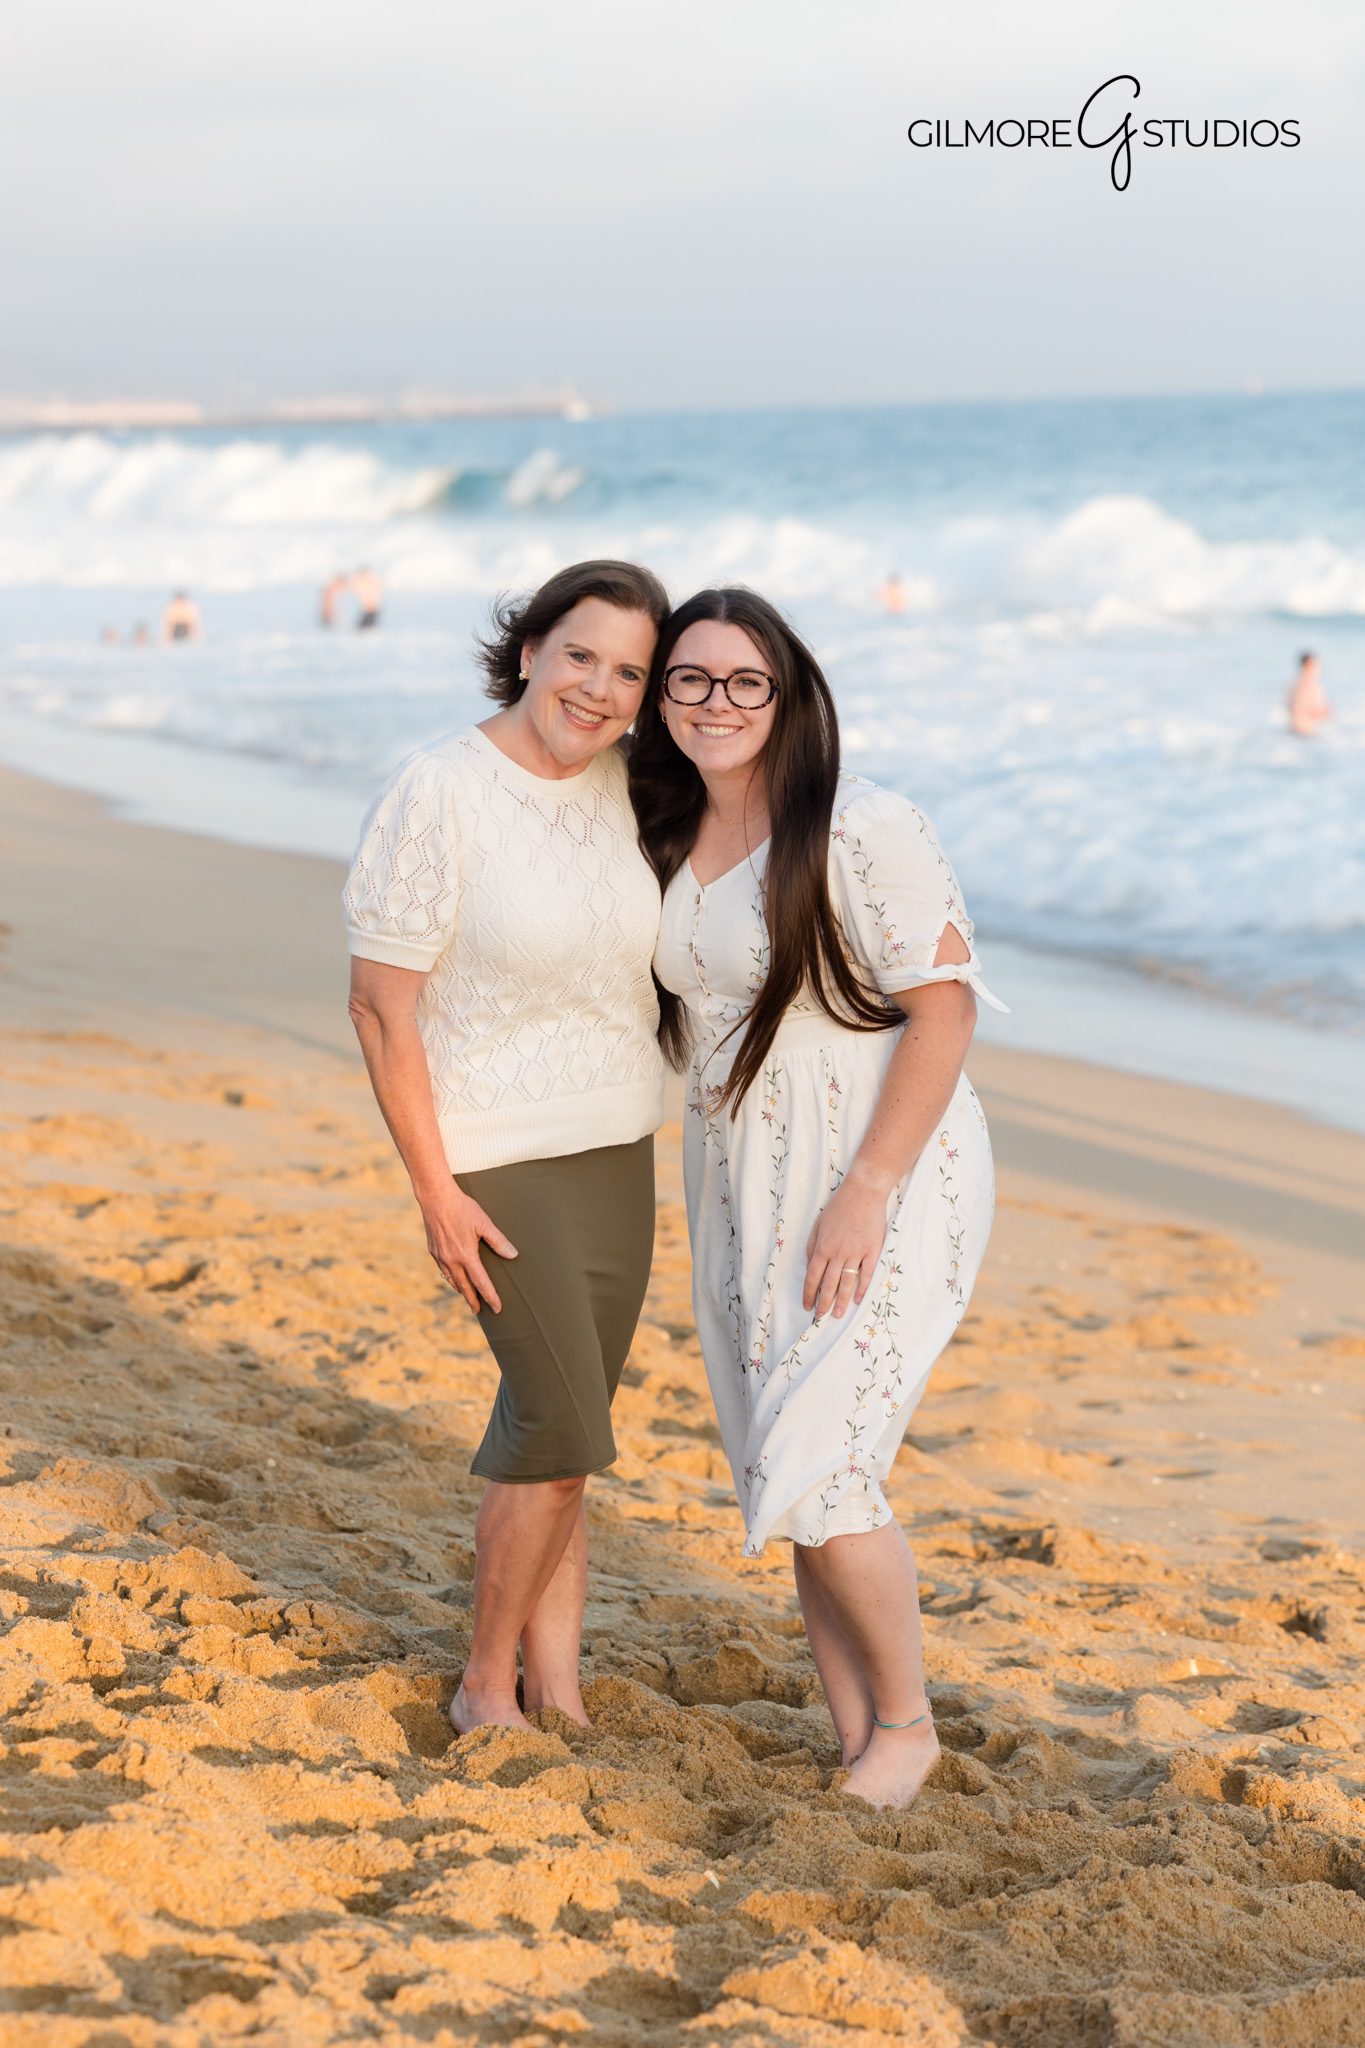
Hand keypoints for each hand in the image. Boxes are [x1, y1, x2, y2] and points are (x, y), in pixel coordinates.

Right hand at [420, 1182, 516, 1312]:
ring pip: (452, 1281)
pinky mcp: (433, 1251)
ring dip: (461, 1291)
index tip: (497, 1308)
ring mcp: (440, 1257)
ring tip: (468, 1297)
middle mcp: (451, 1260)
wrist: (435, 1197)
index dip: (490, 1296)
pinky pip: (443, 1271)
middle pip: (464, 1288)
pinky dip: (450, 1279)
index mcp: (466, 1256)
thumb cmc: (462, 1208)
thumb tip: (513, 1255)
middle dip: (473, 1300)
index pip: (481, 1283)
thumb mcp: (484, 1223)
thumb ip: (499, 1241)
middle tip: (479, 1311)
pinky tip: (454, 1278)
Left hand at [803, 1166, 891, 1321]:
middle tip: (821, 1318)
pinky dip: (862, 1288)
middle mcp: (838, 1254)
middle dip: (824, 1304)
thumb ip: (813, 1246)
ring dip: (842, 1301)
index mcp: (823, 1247)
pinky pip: (866, 1274)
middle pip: (829, 1285)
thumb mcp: (818, 1225)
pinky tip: (857, 1299)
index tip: (807, 1305)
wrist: (863, 1194)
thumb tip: (810, 1266)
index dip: (809, 1294)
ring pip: (847, 1283)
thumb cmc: (839, 1207)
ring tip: (838, 1315)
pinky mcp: (872, 1251)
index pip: (813, 1277)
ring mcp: (856, 1253)